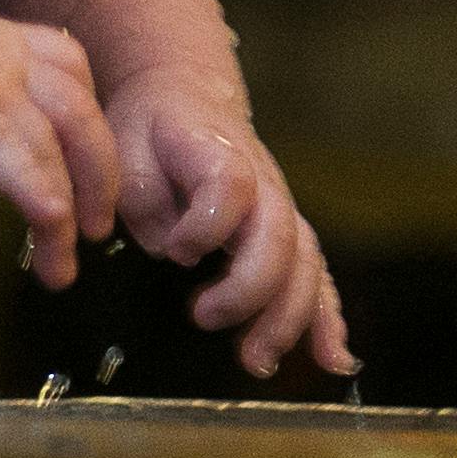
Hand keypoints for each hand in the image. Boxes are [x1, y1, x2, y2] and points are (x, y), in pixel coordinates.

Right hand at [0, 0, 119, 290]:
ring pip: (54, 140)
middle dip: (100, 178)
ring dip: (71, 203)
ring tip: (64, 260)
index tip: (87, 165)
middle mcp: (6, 58)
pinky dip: (31, 183)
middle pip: (83, 115)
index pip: (71, 71)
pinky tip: (49, 218)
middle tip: (96, 229)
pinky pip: (2, 147)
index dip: (88, 118)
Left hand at [107, 73, 353, 380]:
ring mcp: (281, 209)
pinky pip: (317, 277)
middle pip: (281, 237)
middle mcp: (264, 181)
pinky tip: (332, 360)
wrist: (184, 96)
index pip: (231, 186)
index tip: (175, 250)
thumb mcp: (125, 147)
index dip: (205, 225)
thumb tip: (168, 246)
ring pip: (305, 264)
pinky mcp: (288, 233)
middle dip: (251, 290)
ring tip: (256, 361)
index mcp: (219, 152)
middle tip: (204, 318)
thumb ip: (143, 196)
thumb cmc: (151, 127)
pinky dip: (326, 320)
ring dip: (287, 318)